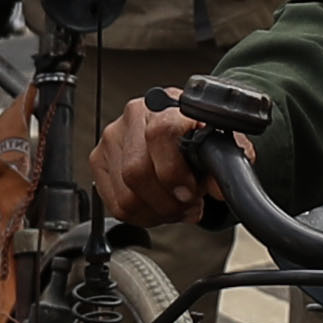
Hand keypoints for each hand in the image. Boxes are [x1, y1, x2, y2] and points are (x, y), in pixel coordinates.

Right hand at [89, 93, 210, 228]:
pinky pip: (116, 205)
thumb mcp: (219, 146)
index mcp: (166, 105)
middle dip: (167, 202)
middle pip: (136, 172)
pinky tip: (157, 207)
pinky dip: (141, 216)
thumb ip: (223, 164)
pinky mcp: (99, 160)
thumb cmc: (197, 136)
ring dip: (156, 213)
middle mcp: (133, 116)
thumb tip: (220, 188)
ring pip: (126, 195)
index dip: (173, 172)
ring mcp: (112, 138)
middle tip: (187, 204)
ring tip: (175, 207)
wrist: (181, 131)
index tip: (189, 192)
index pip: (159, 134)